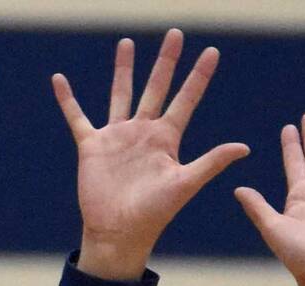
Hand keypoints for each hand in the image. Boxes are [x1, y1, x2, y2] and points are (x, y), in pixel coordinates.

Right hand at [53, 31, 249, 280]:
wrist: (118, 233)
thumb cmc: (153, 214)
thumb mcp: (185, 184)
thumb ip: (211, 162)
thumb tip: (245, 147)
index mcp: (167, 139)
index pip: (186, 100)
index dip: (199, 76)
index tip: (212, 52)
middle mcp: (143, 133)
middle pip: (156, 87)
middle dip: (166, 61)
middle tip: (176, 34)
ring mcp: (117, 137)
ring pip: (121, 94)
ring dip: (124, 69)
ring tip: (127, 43)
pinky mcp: (92, 146)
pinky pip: (78, 117)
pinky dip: (67, 99)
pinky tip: (59, 80)